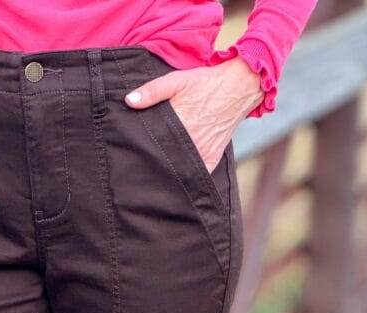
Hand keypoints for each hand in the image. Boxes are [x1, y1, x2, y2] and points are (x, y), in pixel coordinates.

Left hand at [125, 58, 263, 172]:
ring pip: (178, 171)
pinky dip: (185, 177)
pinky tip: (174, 177)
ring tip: (153, 174)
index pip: (153, 143)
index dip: (141, 149)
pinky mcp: (210, 161)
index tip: (131, 153)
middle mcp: (190, 143)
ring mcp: (201, 154)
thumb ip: (152, 91)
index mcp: (178, 124)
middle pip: (164, 160)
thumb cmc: (205, 84)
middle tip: (138, 167)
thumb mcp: (176, 81)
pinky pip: (195, 176)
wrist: (238, 88)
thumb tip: (129, 101)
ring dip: (167, 171)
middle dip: (152, 162)